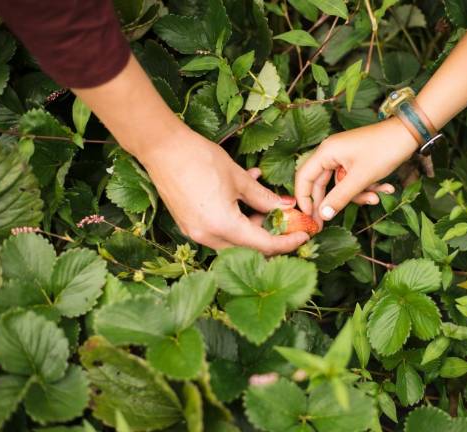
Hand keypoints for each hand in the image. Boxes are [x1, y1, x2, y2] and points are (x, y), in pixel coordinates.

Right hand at [137, 127, 308, 253]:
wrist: (162, 149)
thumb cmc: (200, 159)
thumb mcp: (239, 178)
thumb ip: (264, 197)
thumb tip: (286, 206)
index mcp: (223, 226)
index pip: (264, 245)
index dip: (288, 242)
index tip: (303, 235)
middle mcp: (208, 236)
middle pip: (249, 249)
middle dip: (271, 237)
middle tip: (288, 223)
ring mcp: (195, 232)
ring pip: (234, 241)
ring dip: (253, 228)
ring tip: (264, 205)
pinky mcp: (189, 225)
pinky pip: (219, 230)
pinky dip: (235, 221)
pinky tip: (243, 199)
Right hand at [295, 118, 417, 222]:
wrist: (409, 134)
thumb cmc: (384, 150)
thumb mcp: (360, 178)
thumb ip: (339, 197)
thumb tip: (323, 215)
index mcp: (326, 152)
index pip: (304, 177)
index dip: (303, 198)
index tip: (308, 217)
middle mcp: (331, 153)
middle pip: (322, 183)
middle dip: (332, 202)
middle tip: (325, 224)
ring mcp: (344, 156)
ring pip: (341, 184)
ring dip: (358, 194)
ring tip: (376, 198)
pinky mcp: (356, 160)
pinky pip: (354, 179)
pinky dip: (367, 187)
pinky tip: (385, 188)